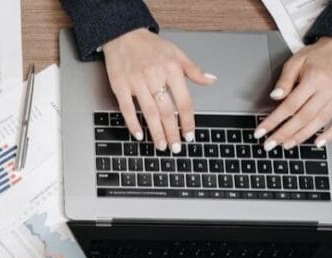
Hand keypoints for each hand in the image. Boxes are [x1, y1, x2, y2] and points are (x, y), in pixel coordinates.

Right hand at [102, 28, 216, 151]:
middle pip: (166, 111)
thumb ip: (193, 70)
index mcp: (171, 70)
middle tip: (176, 147)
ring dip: (156, 132)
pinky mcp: (120, 86)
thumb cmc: (150, 45)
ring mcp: (136, 82)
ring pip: (148, 113)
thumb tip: (211, 80)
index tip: (190, 134)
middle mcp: (155, 76)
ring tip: (161, 145)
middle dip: (172, 132)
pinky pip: (127, 108)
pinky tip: (139, 134)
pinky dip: (133, 123)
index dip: (188, 121)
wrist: (124, 34)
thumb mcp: (177, 53)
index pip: (184, 102)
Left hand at [255, 37, 331, 149]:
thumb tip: (275, 96)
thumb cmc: (318, 55)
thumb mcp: (296, 61)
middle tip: (270, 144)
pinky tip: (318, 142)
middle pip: (304, 117)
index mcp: (314, 79)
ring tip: (287, 145)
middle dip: (284, 133)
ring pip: (320, 122)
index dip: (274, 120)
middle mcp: (328, 90)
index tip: (261, 131)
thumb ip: (285, 79)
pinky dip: (331, 134)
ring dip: (302, 136)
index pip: (290, 105)